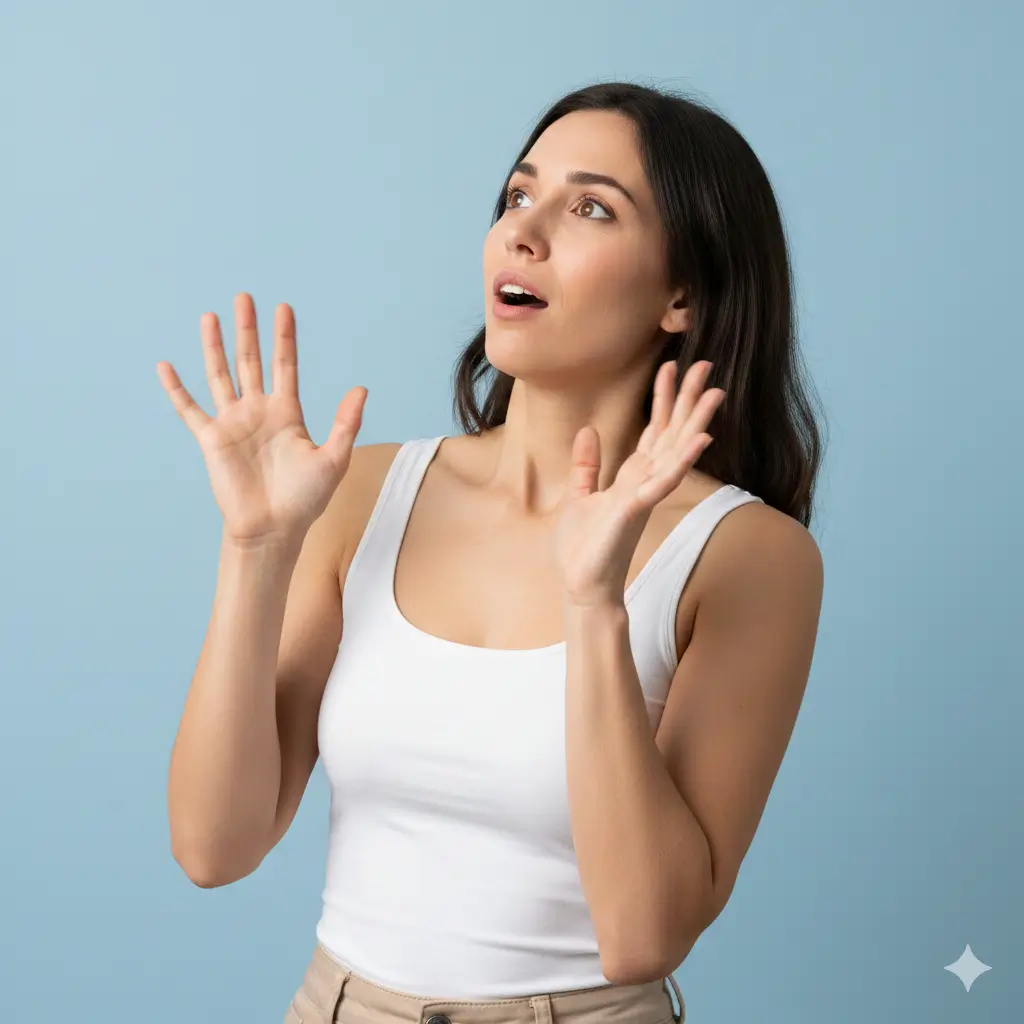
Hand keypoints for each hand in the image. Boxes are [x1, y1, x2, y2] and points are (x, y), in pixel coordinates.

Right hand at [156, 293, 367, 545]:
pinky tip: (165, 366)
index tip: (283, 308)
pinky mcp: (212, 440)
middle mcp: (259, 412)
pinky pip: (190, 410)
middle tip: (244, 297)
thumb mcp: (334, 459)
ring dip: (214, 346)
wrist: (273, 529)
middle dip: (248, 330)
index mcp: (288, 413)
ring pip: (221, 375)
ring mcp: (234, 423)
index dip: (284, 337)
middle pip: (252, 361)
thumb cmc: (306, 499)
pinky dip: (176, 389)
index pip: (285, 365)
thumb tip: (361, 388)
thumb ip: (346, 423)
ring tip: (210, 316)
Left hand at [553, 360, 724, 606]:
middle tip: (705, 364)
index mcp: (632, 476)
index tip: (672, 366)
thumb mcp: (579, 497)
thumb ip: (587, 465)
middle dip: (687, 399)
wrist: (583, 585)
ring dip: (696, 422)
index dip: (663, 399)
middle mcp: (645, 481)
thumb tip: (588, 430)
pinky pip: (664, 481)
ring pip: (676, 451)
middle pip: (672, 432)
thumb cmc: (584, 547)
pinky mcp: (636, 509)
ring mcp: (644, 495)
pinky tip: (701, 440)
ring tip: (715, 392)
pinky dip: (682, 460)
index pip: (653, 429)